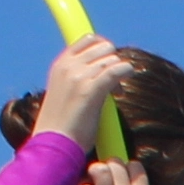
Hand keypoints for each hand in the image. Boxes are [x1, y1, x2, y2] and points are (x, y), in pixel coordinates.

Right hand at [36, 35, 131, 152]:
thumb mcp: (64, 92)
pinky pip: (115, 70)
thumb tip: (99, 70)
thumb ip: (77, 77)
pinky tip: (128, 77)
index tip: (109, 64)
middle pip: (104, 47)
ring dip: (119, 73)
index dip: (104, 49)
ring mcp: (79, 76)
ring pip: (111, 59)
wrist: (55, 144)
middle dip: (113, 61)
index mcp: (61, 64)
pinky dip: (125, 71)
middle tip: (115, 82)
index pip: (88, 39)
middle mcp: (68, 66)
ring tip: (117, 92)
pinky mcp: (90, 89)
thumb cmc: (63, 125)